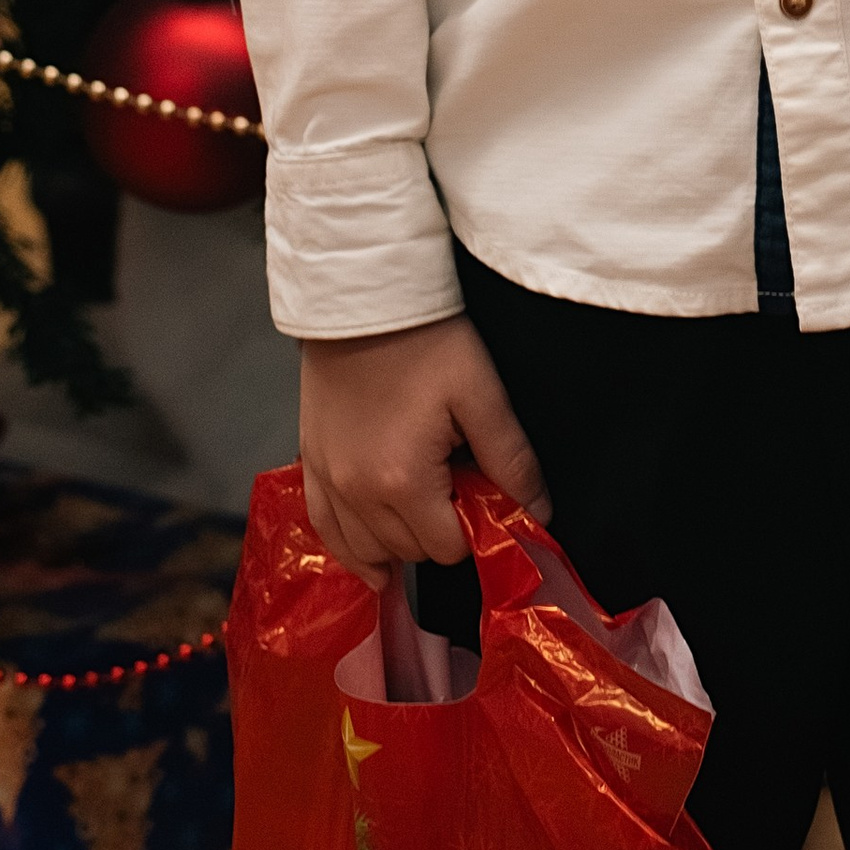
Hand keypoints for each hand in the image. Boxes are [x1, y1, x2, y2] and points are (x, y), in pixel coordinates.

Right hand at [299, 313, 549, 586]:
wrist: (364, 297)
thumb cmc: (424, 338)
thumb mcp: (482, 393)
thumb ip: (511, 460)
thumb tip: (537, 513)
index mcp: (403, 480)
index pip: (449, 548)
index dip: (475, 524)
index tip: (481, 488)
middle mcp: (357, 493)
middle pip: (410, 551)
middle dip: (440, 527)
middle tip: (454, 478)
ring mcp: (328, 482)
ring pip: (368, 551)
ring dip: (400, 538)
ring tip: (422, 497)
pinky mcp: (311, 467)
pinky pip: (329, 534)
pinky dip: (353, 545)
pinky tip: (375, 550)